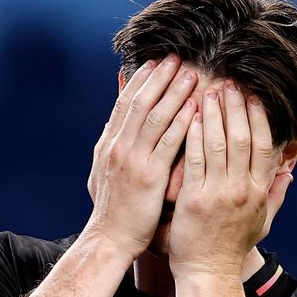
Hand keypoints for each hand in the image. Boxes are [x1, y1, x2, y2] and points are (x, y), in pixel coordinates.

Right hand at [84, 54, 198, 258]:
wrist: (109, 239)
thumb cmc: (112, 210)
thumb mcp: (102, 171)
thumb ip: (110, 146)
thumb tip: (113, 123)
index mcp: (109, 144)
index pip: (125, 103)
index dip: (141, 80)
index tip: (156, 62)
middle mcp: (118, 147)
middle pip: (140, 102)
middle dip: (159, 78)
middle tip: (177, 57)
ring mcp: (132, 160)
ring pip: (155, 117)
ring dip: (174, 92)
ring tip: (191, 74)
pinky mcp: (148, 176)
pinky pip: (168, 143)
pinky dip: (182, 123)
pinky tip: (195, 108)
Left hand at [167, 82, 293, 279]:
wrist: (208, 273)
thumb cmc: (232, 248)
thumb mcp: (262, 222)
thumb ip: (276, 195)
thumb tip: (290, 173)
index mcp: (259, 191)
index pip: (264, 145)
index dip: (259, 117)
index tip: (253, 96)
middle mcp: (243, 189)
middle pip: (243, 138)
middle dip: (236, 107)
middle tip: (229, 83)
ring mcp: (219, 193)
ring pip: (219, 144)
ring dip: (215, 114)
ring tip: (208, 91)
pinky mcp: (196, 199)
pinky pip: (195, 160)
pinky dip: (194, 136)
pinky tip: (189, 116)